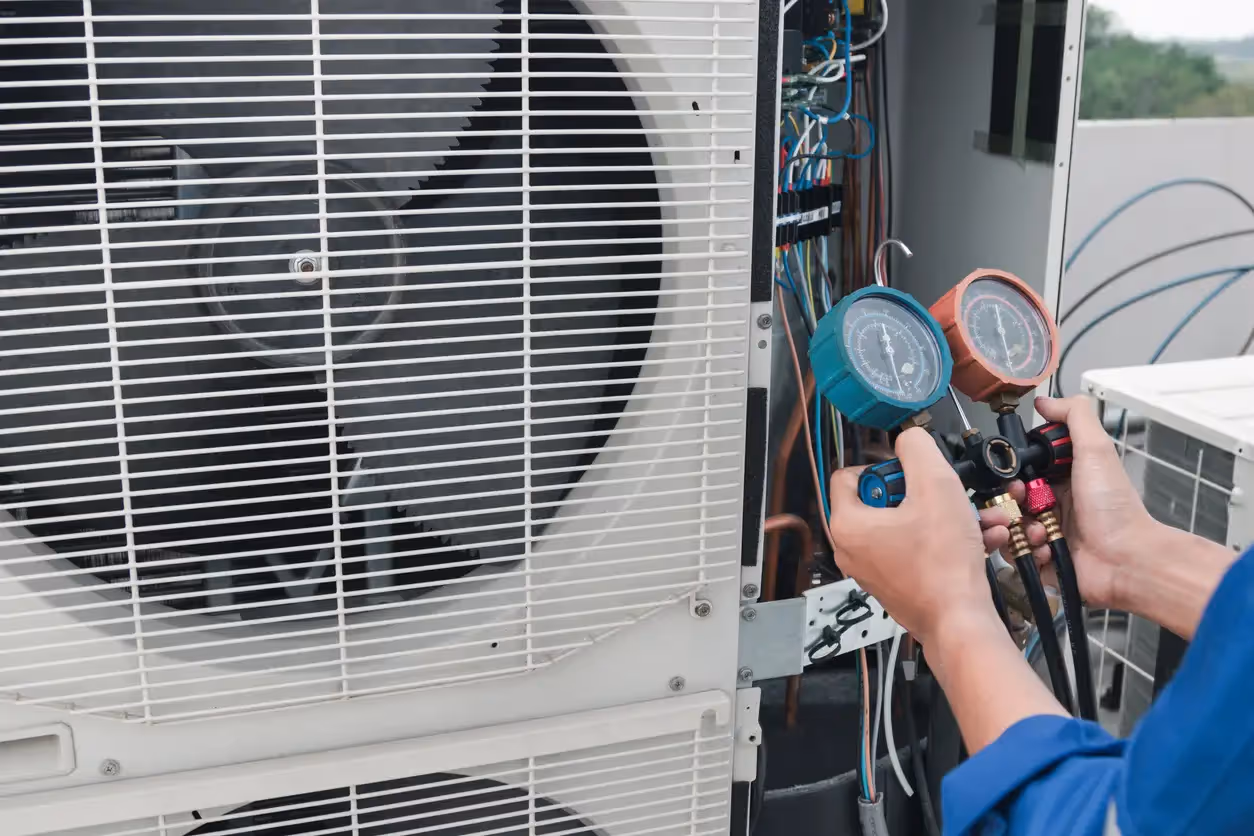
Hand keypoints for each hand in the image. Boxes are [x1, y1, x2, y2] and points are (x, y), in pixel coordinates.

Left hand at [828, 428, 999, 645]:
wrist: (960, 619)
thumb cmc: (943, 565)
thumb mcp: (935, 486)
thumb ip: (918, 451)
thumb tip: (908, 438)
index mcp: (847, 524)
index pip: (850, 475)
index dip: (885, 467)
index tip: (911, 474)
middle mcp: (853, 549)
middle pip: (884, 500)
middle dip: (926, 493)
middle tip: (948, 496)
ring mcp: (875, 569)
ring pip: (909, 526)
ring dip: (946, 516)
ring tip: (978, 517)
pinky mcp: (898, 583)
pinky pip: (920, 549)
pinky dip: (947, 541)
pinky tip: (981, 538)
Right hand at [1017, 395, 1159, 608]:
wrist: (1126, 560)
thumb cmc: (1116, 510)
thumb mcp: (1097, 451)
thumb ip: (1074, 417)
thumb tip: (1046, 401)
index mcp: (1063, 478)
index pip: (1021, 470)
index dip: (1012, 472)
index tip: (1014, 476)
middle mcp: (1054, 504)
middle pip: (1009, 499)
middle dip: (1009, 502)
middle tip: (1023, 504)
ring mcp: (1047, 533)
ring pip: (1008, 527)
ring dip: (1018, 528)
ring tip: (1039, 532)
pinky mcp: (1043, 560)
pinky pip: (1016, 554)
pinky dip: (1026, 552)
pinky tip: (1045, 549)